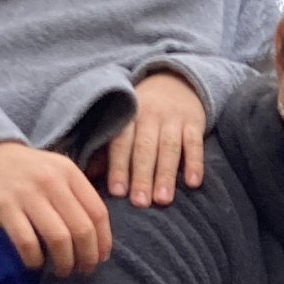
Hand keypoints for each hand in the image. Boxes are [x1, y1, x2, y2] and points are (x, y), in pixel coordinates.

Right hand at [0, 139, 111, 276]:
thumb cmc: (24, 170)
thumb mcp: (55, 171)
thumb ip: (75, 195)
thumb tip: (96, 236)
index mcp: (69, 173)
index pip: (98, 212)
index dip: (103, 240)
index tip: (101, 257)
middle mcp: (52, 182)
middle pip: (81, 229)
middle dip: (87, 257)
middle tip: (83, 270)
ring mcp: (28, 194)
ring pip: (58, 238)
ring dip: (64, 262)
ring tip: (62, 271)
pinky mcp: (4, 207)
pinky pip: (27, 242)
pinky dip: (34, 259)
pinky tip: (35, 263)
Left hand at [105, 71, 206, 206]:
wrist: (175, 81)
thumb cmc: (143, 112)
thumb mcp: (124, 122)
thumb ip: (107, 149)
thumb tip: (88, 176)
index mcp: (128, 117)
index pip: (121, 143)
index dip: (118, 167)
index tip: (117, 192)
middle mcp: (149, 116)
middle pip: (144, 148)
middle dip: (142, 176)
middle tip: (140, 203)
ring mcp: (173, 119)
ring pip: (169, 148)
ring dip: (166, 174)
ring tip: (163, 200)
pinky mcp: (194, 122)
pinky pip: (194, 143)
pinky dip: (195, 162)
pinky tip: (193, 182)